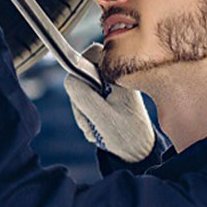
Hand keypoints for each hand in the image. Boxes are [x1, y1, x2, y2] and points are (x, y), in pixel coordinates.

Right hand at [63, 43, 155, 162]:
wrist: (137, 153)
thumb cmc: (126, 135)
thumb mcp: (100, 115)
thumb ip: (82, 94)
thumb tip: (69, 78)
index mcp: (119, 75)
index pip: (91, 54)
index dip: (80, 70)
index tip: (83, 93)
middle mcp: (115, 77)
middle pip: (82, 73)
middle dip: (80, 98)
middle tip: (90, 117)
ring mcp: (110, 87)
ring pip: (81, 88)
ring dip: (82, 110)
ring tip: (96, 126)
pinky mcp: (107, 97)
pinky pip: (85, 99)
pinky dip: (86, 114)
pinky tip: (97, 126)